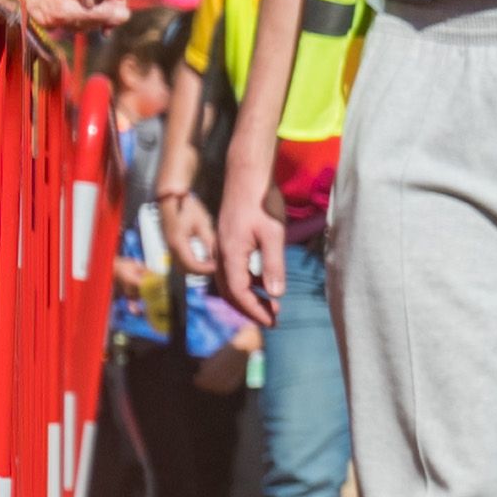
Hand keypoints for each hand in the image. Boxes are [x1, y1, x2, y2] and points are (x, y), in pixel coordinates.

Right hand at [162, 193, 216, 277]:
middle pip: (185, 270)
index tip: (217, 267)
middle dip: (200, 271)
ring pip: (180, 266)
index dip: (205, 269)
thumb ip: (209, 241)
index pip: (192, 265)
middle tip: (215, 266)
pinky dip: (190, 262)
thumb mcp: (202, 223)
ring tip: (210, 262)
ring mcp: (168, 246)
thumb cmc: (187, 207)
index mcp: (178, 243)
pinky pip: (179, 259)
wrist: (171, 198)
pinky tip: (202, 257)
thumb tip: (217, 255)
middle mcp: (170, 247)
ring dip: (194, 268)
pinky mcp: (169, 244)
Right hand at [213, 171, 289, 324]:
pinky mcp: (227, 240)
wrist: (247, 174)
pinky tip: (264, 283)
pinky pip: (232, 269)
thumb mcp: (273, 234)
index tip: (272, 322)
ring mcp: (222, 247)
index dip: (254, 311)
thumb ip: (273, 265)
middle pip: (230, 292)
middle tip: (272, 319)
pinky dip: (246, 282)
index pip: (239, 294)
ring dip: (248, 296)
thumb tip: (275, 294)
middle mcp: (221, 254)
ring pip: (229, 282)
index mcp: (230, 254)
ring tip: (270, 305)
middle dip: (250, 309)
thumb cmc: (262, 201)